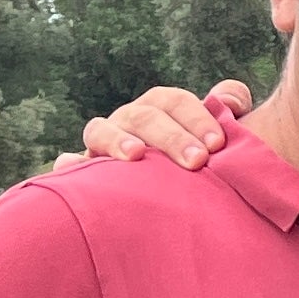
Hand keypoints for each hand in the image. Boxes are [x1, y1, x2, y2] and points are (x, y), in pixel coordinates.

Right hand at [64, 80, 251, 170]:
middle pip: (144, 117)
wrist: (166, 196)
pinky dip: (68, 165)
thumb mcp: (214, 137)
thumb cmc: (194, 161)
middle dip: (171, 136)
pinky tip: (71, 167)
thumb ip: (228, 110)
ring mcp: (103, 144)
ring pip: (101, 130)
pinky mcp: (85, 171)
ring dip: (117, 140)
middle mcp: (129, 121)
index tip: (217, 144)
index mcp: (159, 108)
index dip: (196, 117)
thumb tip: (230, 101)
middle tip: (197, 160)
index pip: (174, 101)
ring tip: (137, 156)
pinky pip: (69, 165)